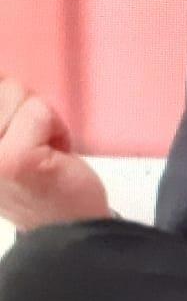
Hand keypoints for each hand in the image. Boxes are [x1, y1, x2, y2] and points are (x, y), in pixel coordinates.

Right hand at [0, 76, 108, 229]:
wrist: (66, 227)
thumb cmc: (39, 178)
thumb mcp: (7, 137)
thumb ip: (3, 109)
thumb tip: (4, 74)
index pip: (0, 85)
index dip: (9, 96)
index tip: (23, 128)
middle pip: (5, 88)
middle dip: (27, 109)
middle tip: (34, 141)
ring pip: (20, 96)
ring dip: (43, 119)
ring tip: (43, 148)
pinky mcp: (13, 159)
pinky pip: (40, 112)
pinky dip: (57, 129)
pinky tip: (55, 155)